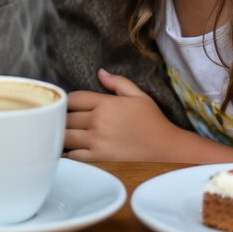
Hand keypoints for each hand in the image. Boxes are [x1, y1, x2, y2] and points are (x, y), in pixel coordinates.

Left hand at [65, 69, 185, 161]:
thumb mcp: (139, 96)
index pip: (73, 98)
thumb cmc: (154, 123)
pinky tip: (72, 152)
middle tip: (68, 123)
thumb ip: (118, 82)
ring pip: (66, 136)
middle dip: (64, 119)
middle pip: (66, 117)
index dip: (69, 102)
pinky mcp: (99, 159)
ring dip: (64, 136)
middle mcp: (99, 121)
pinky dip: (69, 154)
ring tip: (67, 136)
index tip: (71, 108)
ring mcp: (98, 141)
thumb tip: (100, 72)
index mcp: (106, 103)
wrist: (168, 151)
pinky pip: (74, 156)